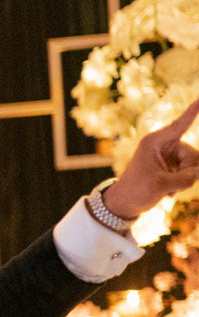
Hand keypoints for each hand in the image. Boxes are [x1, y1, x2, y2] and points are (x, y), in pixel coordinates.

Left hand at [103, 94, 198, 218]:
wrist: (125, 204)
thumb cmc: (136, 191)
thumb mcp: (161, 185)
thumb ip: (186, 178)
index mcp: (154, 142)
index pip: (178, 125)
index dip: (191, 112)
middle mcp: (163, 145)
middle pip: (193, 155)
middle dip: (188, 171)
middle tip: (172, 186)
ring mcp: (169, 155)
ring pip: (193, 165)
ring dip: (184, 180)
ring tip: (167, 189)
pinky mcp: (173, 165)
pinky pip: (190, 172)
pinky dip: (182, 184)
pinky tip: (168, 191)